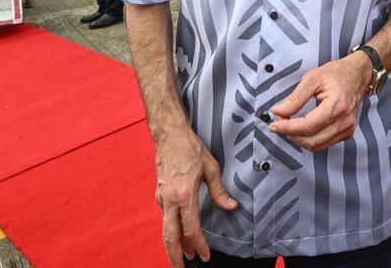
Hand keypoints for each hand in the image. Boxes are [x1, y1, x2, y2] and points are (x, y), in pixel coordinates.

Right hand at [155, 126, 237, 265]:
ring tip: (185, 256)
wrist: (169, 134)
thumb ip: (219, 191)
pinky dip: (172, 230)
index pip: (191, 229)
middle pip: (170, 237)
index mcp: (184, 195)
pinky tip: (180, 234)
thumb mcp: (211, 168)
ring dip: (174, 244)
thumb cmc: (190, 149)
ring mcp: (162, 197)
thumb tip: (231, 207)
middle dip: (175, 256)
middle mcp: (169, 200)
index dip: (199, 245)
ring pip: (166, 229)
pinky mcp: (159, 194)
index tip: (205, 256)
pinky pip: (165, 218)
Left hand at [267, 52, 371, 151]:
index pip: (307, 126)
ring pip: (317, 145)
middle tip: (280, 123)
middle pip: (312, 140)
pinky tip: (303, 129)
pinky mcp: (347, 132)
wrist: (358, 74)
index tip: (274, 125)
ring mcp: (347, 128)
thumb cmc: (337, 73)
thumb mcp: (312, 78)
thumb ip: (295, 98)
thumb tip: (279, 111)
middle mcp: (344, 121)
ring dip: (300, 139)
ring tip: (289, 126)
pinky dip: (310, 140)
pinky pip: (325, 143)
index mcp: (336, 106)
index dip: (287, 128)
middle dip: (291, 134)